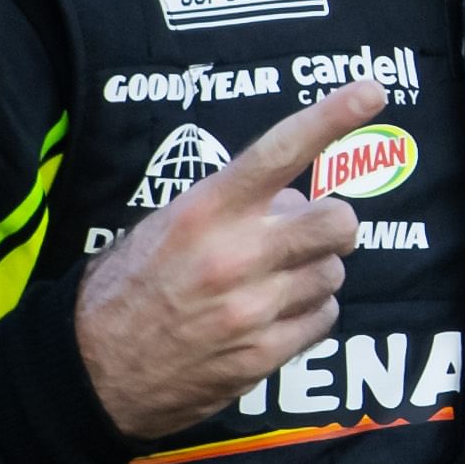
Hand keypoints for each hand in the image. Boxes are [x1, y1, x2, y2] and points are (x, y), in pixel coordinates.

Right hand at [74, 84, 379, 436]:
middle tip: (310, 232)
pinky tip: (273, 316)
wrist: (92, 372)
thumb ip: (231, 208)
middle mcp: (235, 256)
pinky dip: (309, 313)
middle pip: (337, 220)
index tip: (372, 91)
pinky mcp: (265, 355)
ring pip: (334, 273)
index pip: (280, 152)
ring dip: (315, 272)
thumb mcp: (164, 228)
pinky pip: (325, 319)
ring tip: (273, 282)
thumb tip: (295, 198)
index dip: (332, 117)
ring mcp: (254, 309)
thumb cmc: (127, 289)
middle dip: (333, 224)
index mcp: (205, 212)